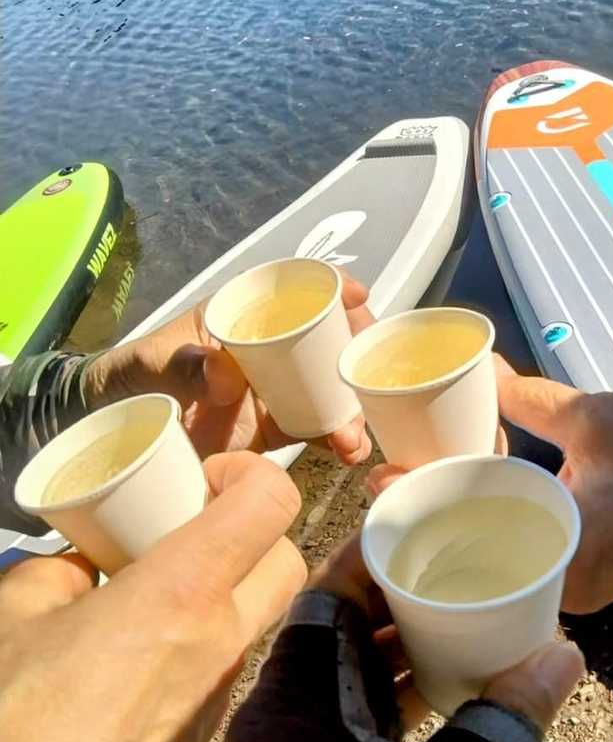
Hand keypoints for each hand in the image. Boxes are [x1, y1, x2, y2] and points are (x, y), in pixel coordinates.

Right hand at [0, 452, 306, 741]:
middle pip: (287, 558)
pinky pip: (226, 659)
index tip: (206, 477)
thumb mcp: (14, 616)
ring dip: (228, 584)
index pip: (271, 502)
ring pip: (259, 611)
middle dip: (256, 528)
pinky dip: (203, 634)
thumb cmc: (15, 717)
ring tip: (154, 586)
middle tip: (191, 526)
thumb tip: (72, 569)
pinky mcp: (204, 729)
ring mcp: (221, 689)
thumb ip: (53, 574)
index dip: (251, 472)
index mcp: (184, 592)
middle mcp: (222, 636)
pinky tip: (139, 650)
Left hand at [84, 276, 373, 464]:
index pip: (296, 291)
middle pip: (329, 340)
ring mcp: (278, 389)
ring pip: (331, 389)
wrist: (116, 436)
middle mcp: (271, 349)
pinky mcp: (278, 427)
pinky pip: (318, 428)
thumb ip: (187, 366)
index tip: (358, 296)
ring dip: (352, 410)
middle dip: (358, 357)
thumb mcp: (152, 363)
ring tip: (355, 438)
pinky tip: (349, 452)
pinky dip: (337, 439)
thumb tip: (228, 374)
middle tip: (369, 379)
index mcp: (244, 315)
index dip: (332, 289)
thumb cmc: (132, 378)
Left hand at [212, 531, 583, 741]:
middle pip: (334, 643)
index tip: (421, 538)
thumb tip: (566, 657)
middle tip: (455, 578)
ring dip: (397, 664)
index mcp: (288, 709)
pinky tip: (440, 710)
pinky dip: (390, 712)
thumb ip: (510, 721)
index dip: (371, 563)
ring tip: (459, 634)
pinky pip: (345, 734)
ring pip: (341, 692)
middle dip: (396, 611)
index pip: (324, 602)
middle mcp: (273, 733)